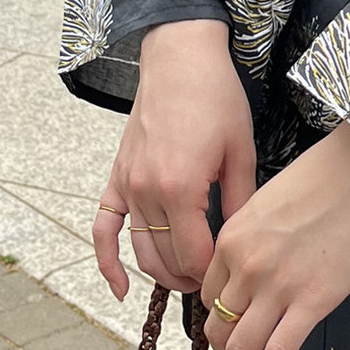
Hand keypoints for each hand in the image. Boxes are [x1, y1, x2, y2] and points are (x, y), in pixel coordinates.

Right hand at [93, 20, 254, 299]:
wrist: (180, 60)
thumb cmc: (216, 98)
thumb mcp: (241, 151)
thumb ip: (240, 201)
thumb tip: (246, 242)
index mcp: (181, 187)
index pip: (193, 255)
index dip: (213, 274)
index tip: (232, 278)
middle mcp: (146, 191)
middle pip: (165, 258)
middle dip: (191, 278)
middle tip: (216, 284)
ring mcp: (126, 185)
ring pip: (139, 249)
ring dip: (160, 273)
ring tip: (187, 283)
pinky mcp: (116, 177)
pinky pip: (103, 228)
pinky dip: (106, 262)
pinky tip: (120, 289)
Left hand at [200, 122, 349, 349]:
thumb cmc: (324, 177)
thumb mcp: (268, 203)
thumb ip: (253, 238)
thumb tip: (256, 267)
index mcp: (231, 240)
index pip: (209, 293)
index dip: (217, 316)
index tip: (227, 329)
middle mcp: (245, 267)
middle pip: (219, 325)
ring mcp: (277, 288)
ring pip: (241, 348)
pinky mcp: (312, 303)